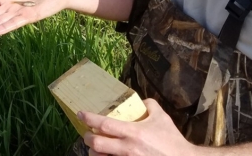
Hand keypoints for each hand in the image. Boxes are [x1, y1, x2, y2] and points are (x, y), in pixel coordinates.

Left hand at [80, 99, 196, 155]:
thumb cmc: (170, 139)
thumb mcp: (161, 116)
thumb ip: (148, 104)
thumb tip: (139, 101)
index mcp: (133, 132)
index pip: (105, 124)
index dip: (90, 118)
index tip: (81, 113)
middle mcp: (127, 148)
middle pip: (96, 143)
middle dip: (88, 137)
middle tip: (87, 132)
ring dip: (93, 151)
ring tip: (95, 145)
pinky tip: (105, 154)